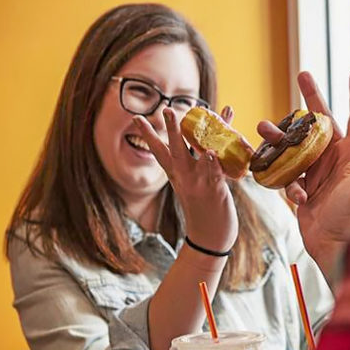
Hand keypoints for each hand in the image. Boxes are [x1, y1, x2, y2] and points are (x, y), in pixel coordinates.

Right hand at [135, 106, 237, 252]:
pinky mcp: (214, 191)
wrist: (209, 240)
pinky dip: (211, 162)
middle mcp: (184, 177)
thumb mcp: (194, 186)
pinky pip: (212, 173)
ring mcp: (197, 184)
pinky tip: (210, 152)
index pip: (159, 151)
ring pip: (192, 155)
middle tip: (165, 108)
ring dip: (192, 137)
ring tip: (192, 119)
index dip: (148, 134)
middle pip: (174, 148)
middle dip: (170, 128)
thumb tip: (204, 148)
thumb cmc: (205, 211)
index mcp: (177, 175)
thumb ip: (197, 166)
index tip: (135, 117)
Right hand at [258, 72, 349, 269]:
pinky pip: (287, 174)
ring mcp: (318, 173)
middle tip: (302, 74)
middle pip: (321, 121)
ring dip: (279, 136)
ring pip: (296, 145)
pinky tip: (294, 195)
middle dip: (311, 98)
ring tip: (261, 128)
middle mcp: (336, 158)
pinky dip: (284, 180)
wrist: (336, 250)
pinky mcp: (304, 189)